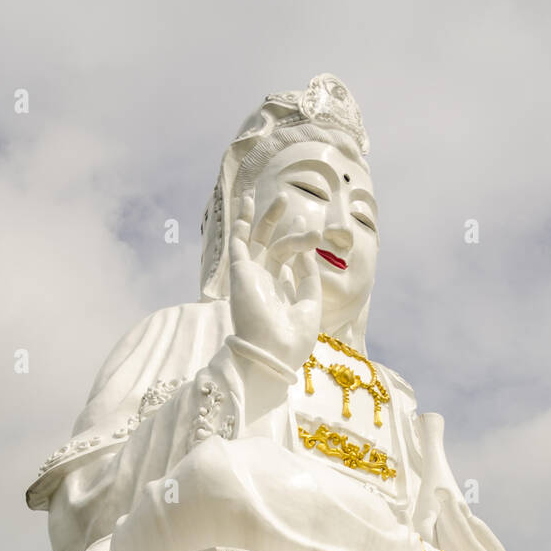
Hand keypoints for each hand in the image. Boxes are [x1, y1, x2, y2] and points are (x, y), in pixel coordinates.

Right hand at [228, 191, 322, 374]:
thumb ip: (308, 277)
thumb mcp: (311, 305)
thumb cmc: (292, 338)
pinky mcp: (239, 272)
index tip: (312, 231)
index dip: (299, 244)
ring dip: (269, 218)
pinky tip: (247, 202)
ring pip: (258, 240)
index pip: (288, 262)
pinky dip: (241, 222)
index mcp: (281, 293)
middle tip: (302, 214)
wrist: (272, 353)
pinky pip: (238, 242)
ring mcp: (251, 277)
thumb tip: (306, 252)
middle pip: (275, 247)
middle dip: (288, 228)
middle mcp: (264, 283)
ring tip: (282, 197)